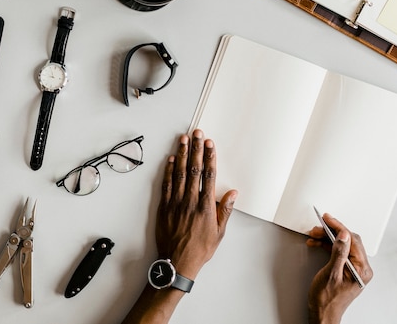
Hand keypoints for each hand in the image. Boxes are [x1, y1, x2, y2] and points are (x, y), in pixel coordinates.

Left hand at [155, 129, 237, 279]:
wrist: (177, 262)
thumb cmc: (199, 249)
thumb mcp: (219, 232)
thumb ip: (225, 210)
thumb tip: (232, 193)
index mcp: (205, 206)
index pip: (208, 175)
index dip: (209, 157)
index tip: (210, 144)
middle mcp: (190, 201)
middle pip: (194, 169)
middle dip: (196, 149)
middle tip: (197, 133)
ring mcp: (175, 203)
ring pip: (179, 173)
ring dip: (181, 154)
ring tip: (183, 139)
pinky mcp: (164, 207)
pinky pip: (166, 185)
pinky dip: (168, 171)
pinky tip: (170, 159)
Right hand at [306, 214, 373, 323]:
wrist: (322, 314)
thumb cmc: (326, 300)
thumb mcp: (331, 274)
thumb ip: (338, 253)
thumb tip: (344, 236)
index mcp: (362, 269)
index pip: (352, 241)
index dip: (339, 227)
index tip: (328, 219)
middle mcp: (361, 268)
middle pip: (348, 241)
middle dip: (331, 232)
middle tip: (318, 227)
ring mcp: (354, 269)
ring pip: (342, 245)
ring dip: (327, 238)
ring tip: (314, 235)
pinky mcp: (346, 270)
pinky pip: (338, 252)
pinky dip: (327, 246)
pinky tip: (317, 243)